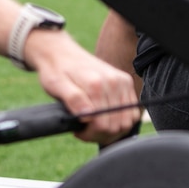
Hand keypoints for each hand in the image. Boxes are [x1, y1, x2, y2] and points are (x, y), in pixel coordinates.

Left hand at [23, 29, 140, 142]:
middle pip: (116, 126)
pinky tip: (105, 119)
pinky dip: (121, 122)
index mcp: (97, 84)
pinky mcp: (126, 83)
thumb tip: (87, 117)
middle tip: (85, 130)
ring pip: (127, 122)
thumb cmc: (56, 71)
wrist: (61, 53)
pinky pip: (132, 112)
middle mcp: (114, 82)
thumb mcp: (56, 85)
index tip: (77, 131)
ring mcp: (122, 82)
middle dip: (100, 135)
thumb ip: (73, 99)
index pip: (102, 124)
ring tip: (94, 126)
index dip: (89, 134)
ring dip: (112, 131)